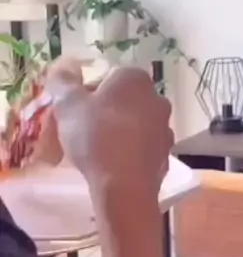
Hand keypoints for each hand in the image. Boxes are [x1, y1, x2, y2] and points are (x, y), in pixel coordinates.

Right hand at [42, 58, 173, 194]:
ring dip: (118, 133)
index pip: (106, 77)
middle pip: (123, 102)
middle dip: (104, 113)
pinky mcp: (166, 156)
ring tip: (98, 153)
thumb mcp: (68, 104)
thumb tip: (66, 68)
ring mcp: (165, 129)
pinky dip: (129, 154)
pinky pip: (142, 149)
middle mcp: (157, 99)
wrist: (125, 188)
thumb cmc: (95, 138)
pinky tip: (114, 167)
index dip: (86, 95)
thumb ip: (63, 81)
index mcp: (135, 78)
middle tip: (83, 133)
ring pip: (135, 126)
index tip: (74, 113)